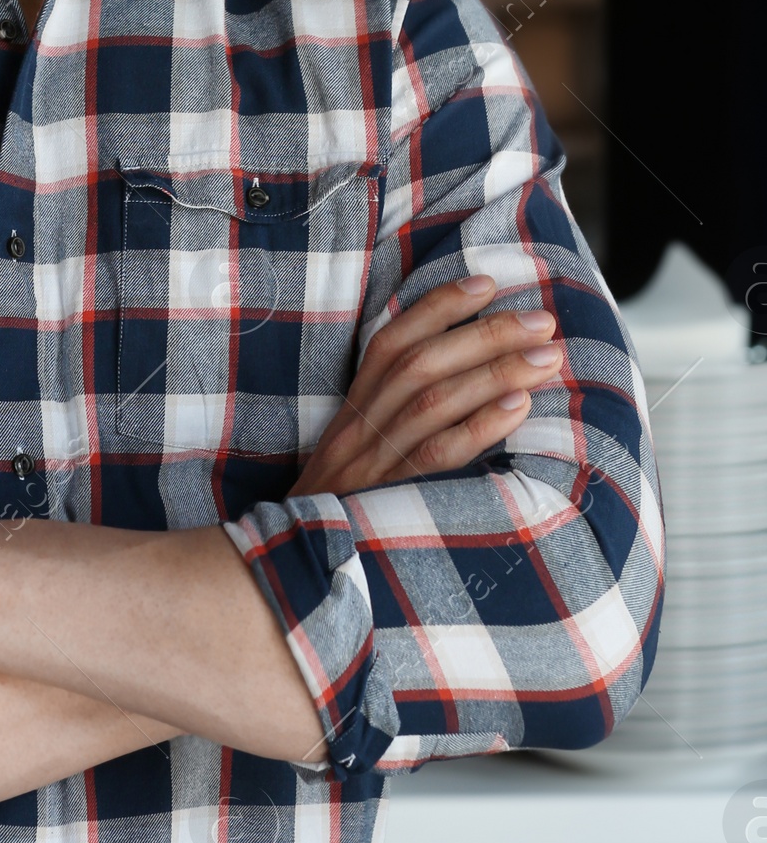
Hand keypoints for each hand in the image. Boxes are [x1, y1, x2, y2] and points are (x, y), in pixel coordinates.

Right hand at [292, 275, 558, 496]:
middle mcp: (361, 425)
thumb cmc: (345, 501)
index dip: (438, 306)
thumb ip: (395, 409)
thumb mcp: (357, 447)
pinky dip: (480, 426)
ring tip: (547, 358)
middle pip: (421, 362)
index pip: (392, 340)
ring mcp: (374, 461)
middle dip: (485, 334)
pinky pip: (437, 455)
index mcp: (354, 406)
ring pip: (433, 401)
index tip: (487, 283)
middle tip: (542, 321)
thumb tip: (463, 369)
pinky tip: (520, 407)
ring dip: (495, 372)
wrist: (296, 560)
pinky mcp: (391, 497)